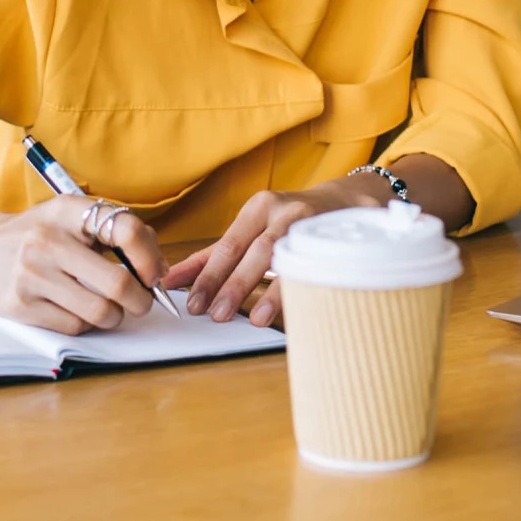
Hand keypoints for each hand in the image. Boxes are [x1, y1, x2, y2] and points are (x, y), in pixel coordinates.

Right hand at [0, 195, 166, 335]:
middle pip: (118, 284)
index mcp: (67, 211)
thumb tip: (160, 268)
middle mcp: (47, 241)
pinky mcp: (20, 306)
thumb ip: (115, 233)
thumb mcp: (71, 217)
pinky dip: (86, 324)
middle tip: (141, 301)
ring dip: (115, 316)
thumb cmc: (37, 234)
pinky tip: (79, 310)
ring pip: (100, 312)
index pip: (125, 229)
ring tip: (110, 308)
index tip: (154, 274)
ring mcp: (31, 275)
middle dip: (140, 300)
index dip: (150, 256)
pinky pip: (75, 327)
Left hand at [162, 176, 394, 327]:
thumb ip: (214, 254)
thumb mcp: (251, 229)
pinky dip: (300, 289)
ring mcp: (313, 225)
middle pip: (255, 252)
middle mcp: (285, 211)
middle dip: (233, 285)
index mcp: (259, 207)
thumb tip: (172, 279)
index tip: (193, 303)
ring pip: (286, 258)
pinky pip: (315, 267)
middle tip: (215, 314)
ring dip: (268, 290)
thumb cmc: (289, 220)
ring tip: (252, 318)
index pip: (228, 245)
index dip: (209, 275)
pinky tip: (292, 308)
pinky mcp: (335, 240)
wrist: (347, 202)